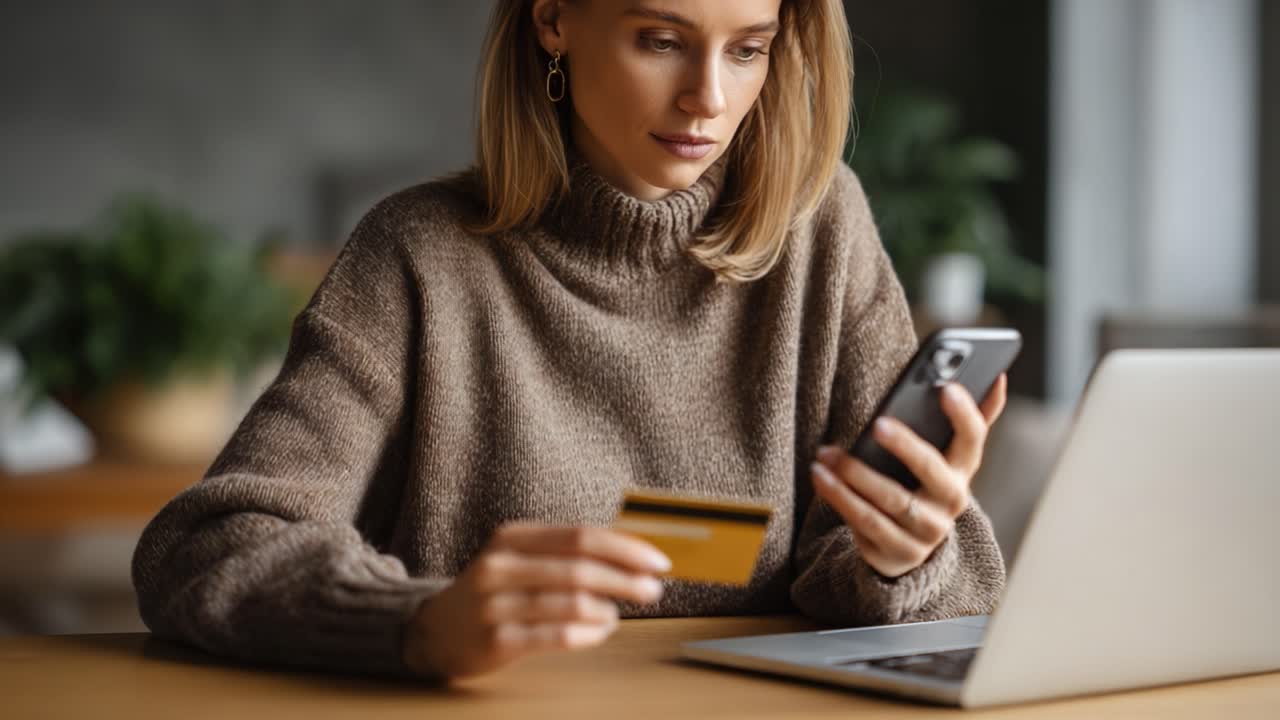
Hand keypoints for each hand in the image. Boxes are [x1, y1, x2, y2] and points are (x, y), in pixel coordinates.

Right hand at [401, 523, 670, 678]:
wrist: (435, 631)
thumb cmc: (492, 591)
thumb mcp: (518, 558)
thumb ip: (565, 553)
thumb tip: (632, 555)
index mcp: (511, 537)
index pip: (580, 536)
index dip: (625, 548)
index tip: (658, 560)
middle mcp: (499, 566)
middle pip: (580, 568)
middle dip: (626, 579)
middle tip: (654, 589)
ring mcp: (495, 605)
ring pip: (571, 604)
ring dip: (608, 609)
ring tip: (619, 613)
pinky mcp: (496, 641)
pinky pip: (557, 637)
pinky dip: (588, 634)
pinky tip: (599, 630)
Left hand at [810, 374, 1007, 577]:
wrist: (909, 546)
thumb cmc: (923, 484)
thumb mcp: (945, 457)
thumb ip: (968, 420)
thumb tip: (998, 378)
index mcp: (963, 470)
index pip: (973, 439)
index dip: (964, 415)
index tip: (947, 387)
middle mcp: (950, 502)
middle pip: (932, 470)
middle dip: (906, 445)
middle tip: (878, 423)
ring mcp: (926, 531)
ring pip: (892, 499)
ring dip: (856, 474)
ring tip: (827, 453)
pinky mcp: (898, 550)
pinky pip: (866, 521)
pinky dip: (840, 497)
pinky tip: (821, 476)